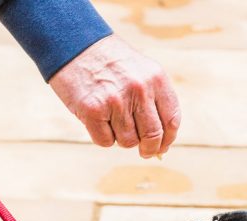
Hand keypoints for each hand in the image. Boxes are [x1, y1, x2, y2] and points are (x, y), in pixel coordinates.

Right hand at [50, 35, 180, 157]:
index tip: (162, 146)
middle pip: (153, 136)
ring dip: (122, 138)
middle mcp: (139, 90)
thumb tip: (161, 144)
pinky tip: (98, 120)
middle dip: (149, 149)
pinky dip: (102, 137)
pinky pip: (106, 142)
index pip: (172, 121)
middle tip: (144, 152)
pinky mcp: (93, 111)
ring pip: (129, 142)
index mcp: (156, 79)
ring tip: (113, 119)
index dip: (168, 139)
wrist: (74, 44)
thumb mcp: (141, 71)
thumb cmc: (110, 63)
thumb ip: (154, 102)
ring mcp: (115, 101)